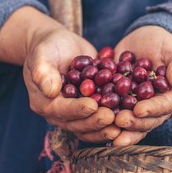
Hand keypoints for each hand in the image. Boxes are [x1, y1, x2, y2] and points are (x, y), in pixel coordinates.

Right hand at [0, 6, 120, 142]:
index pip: (61, 110)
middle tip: (112, 117)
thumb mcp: (42, 55)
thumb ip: (43, 72)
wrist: (60, 45)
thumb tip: (50, 90)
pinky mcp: (89, 107)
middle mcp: (59, 112)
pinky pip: (100, 117)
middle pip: (77, 123)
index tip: (93, 106)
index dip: (77, 109)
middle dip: (95, 121)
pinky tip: (129, 116)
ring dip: (105, 127)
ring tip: (122, 123)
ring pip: (90, 125)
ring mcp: (75, 112)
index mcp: (44, 103)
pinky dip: (114, 119)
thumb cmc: (48, 47)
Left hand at [113, 26, 171, 145]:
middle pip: (147, 121)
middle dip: (133, 123)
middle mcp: (157, 108)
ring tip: (107, 126)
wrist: (142, 41)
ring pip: (130, 123)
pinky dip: (104, 118)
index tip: (139, 110)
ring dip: (119, 128)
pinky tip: (93, 120)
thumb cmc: (164, 44)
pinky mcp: (121, 105)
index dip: (152, 110)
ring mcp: (138, 108)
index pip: (165, 106)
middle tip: (119, 120)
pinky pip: (113, 114)